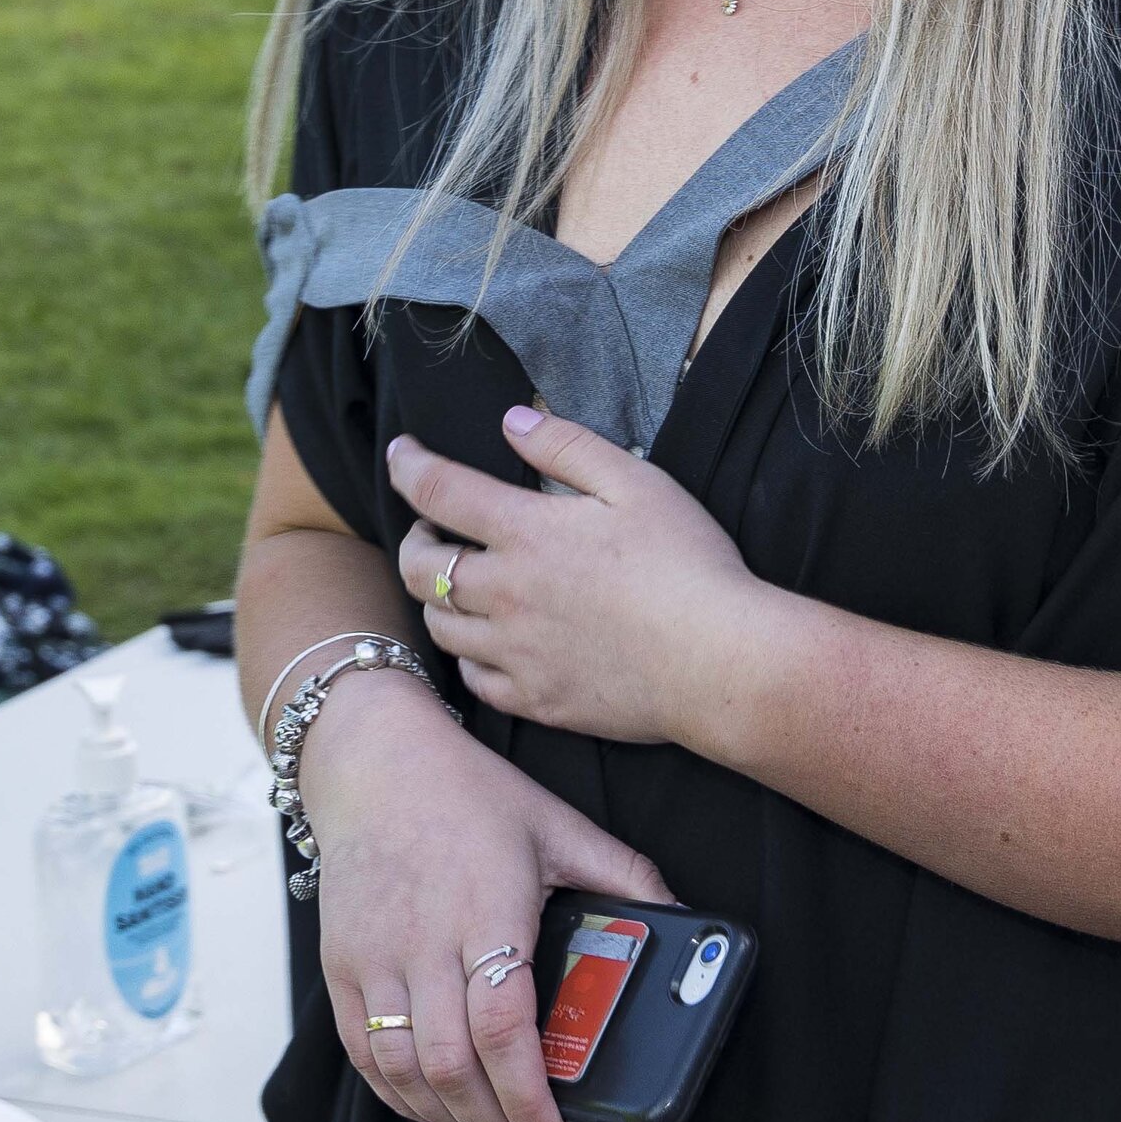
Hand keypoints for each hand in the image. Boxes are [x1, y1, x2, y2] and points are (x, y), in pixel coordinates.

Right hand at [297, 668, 670, 1121]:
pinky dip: (397, 1094)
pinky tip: (433, 1107)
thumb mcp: (557, 824)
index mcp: (486, 910)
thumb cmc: (468, 793)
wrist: (372, 759)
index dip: (530, 1098)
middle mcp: (423, 940)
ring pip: (404, 1070)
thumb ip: (624, 874)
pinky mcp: (341, 965)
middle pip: (454, 1066)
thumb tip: (680, 917)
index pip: (505, 1029)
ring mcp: (375, 956)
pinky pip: (362, 1053)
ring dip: (449, 1118)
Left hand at [390, 411, 781, 747]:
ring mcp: (517, 654)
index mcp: (528, 533)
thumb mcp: (637, 483)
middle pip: (419, 568)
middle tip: (431, 532)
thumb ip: (568, 447)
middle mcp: (507, 594)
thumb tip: (512, 421)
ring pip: (440, 627)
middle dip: (413, 542)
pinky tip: (488, 644)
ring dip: (437, 599)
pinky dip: (469, 657)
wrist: (719, 663)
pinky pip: (474, 681)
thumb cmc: (689, 565)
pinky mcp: (538, 700)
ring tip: (456, 585)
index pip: (438, 491)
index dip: (408, 466)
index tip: (400, 454)